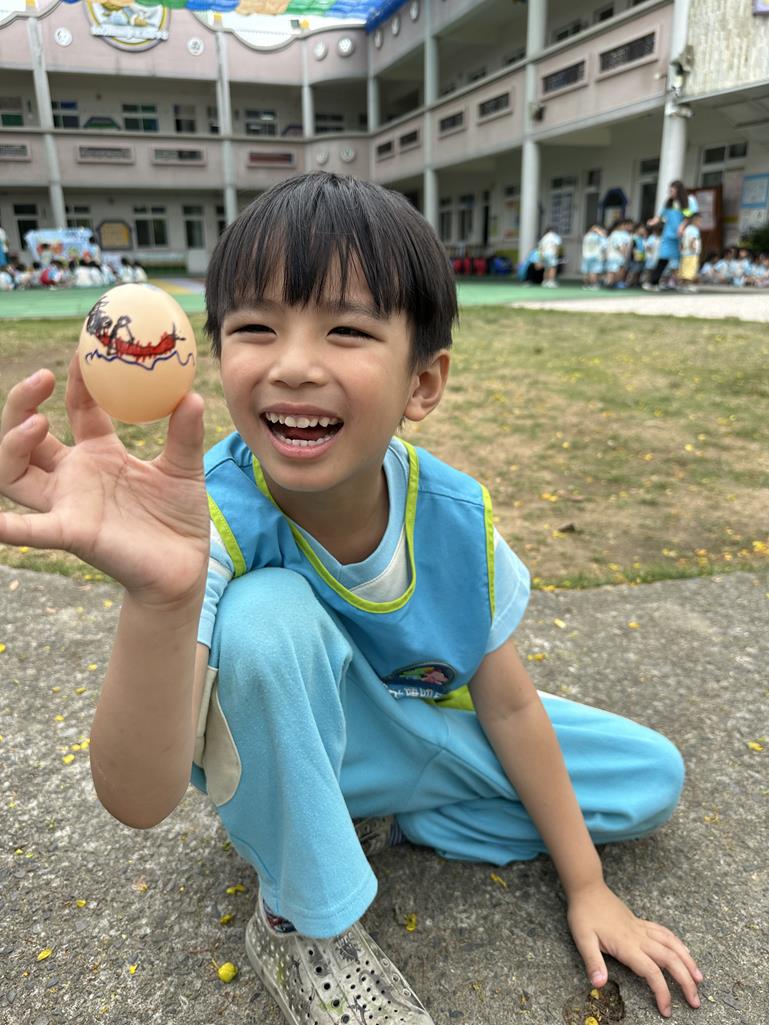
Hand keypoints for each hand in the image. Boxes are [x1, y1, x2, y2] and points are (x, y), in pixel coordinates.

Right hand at [0, 357, 209, 606]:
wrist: (184, 568)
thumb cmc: (179, 518)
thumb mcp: (185, 468)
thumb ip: (184, 434)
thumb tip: (190, 393)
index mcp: (100, 454)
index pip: (79, 408)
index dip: (78, 379)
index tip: (84, 350)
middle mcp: (75, 476)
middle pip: (27, 436)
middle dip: (22, 403)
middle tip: (41, 377)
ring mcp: (69, 504)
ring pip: (14, 474)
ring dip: (12, 445)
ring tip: (35, 424)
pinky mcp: (74, 534)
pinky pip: (33, 530)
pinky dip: (9, 527)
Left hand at [567, 881, 701, 1017]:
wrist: (587, 888)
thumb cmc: (584, 914)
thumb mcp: (582, 939)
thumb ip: (593, 962)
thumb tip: (599, 984)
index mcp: (626, 945)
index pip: (651, 972)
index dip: (662, 992)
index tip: (667, 1010)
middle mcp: (639, 937)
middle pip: (670, 959)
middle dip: (685, 981)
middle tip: (695, 1001)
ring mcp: (642, 928)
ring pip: (672, 944)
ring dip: (688, 961)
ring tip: (699, 979)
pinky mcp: (641, 922)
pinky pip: (665, 933)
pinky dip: (678, 944)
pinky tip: (684, 951)